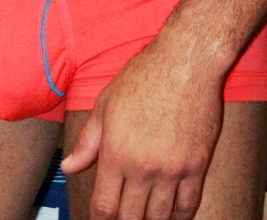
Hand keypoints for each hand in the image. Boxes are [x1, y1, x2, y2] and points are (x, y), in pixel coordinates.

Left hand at [60, 32, 223, 219]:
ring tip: (145, 214)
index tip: (102, 217)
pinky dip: (179, 216)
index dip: (101, 219)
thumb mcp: (106, 103)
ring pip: (160, 217)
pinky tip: (172, 214)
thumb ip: (88, 140)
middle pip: (131, 218)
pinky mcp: (197, 165)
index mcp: (117, 152)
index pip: (105, 207)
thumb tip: (69, 166)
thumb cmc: (144, 76)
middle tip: (124, 215)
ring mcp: (173, 169)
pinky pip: (189, 205)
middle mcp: (144, 166)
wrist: (186, 61)